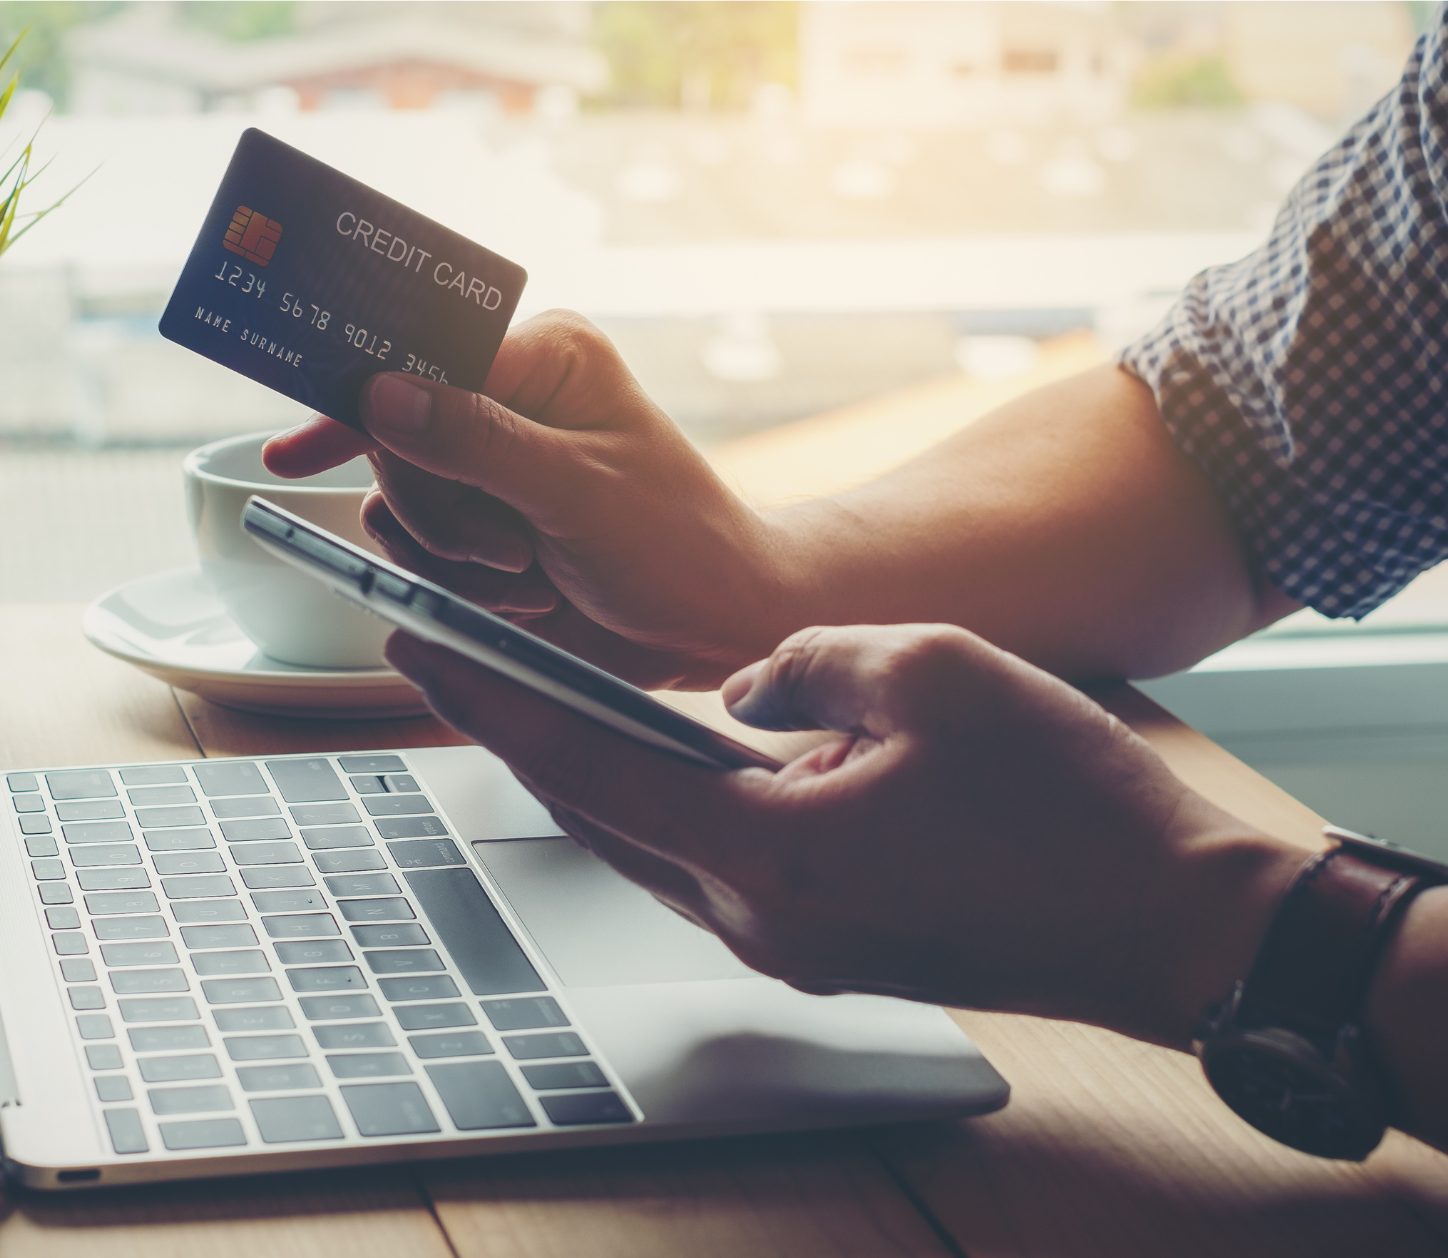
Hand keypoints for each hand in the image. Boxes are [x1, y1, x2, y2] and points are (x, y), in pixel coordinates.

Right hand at [263, 311, 778, 688]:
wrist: (708, 626)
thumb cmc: (678, 545)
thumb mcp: (581, 492)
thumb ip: (478, 442)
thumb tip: (380, 395)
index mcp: (543, 356)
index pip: (418, 361)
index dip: (361, 405)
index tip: (299, 450)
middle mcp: (506, 399)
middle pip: (392, 443)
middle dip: (443, 514)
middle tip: (515, 550)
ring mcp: (486, 466)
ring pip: (394, 506)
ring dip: (454, 558)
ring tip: (531, 573)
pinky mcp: (477, 523)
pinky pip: (413, 552)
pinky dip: (459, 586)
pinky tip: (521, 594)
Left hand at [385, 622, 1305, 1048]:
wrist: (1174, 925)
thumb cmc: (1068, 799)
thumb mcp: (930, 670)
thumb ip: (800, 662)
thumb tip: (738, 688)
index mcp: (769, 853)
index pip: (586, 764)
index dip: (490, 700)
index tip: (416, 646)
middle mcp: (758, 917)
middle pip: (599, 814)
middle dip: (519, 731)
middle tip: (454, 656)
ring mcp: (790, 942)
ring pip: (650, 842)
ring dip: (594, 767)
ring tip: (539, 689)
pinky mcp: (828, 941)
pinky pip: (713, 861)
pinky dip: (669, 800)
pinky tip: (663, 748)